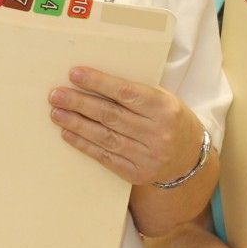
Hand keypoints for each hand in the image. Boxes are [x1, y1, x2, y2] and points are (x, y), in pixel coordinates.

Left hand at [49, 67, 204, 185]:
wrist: (190, 158)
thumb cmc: (170, 119)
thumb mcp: (163, 99)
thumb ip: (135, 92)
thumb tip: (94, 80)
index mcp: (164, 108)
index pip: (127, 93)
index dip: (99, 83)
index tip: (74, 74)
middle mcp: (157, 133)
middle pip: (110, 115)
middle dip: (79, 103)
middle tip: (56, 95)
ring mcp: (147, 156)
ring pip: (105, 137)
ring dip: (76, 124)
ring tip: (56, 112)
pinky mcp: (137, 173)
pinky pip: (105, 157)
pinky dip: (84, 145)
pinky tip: (68, 134)